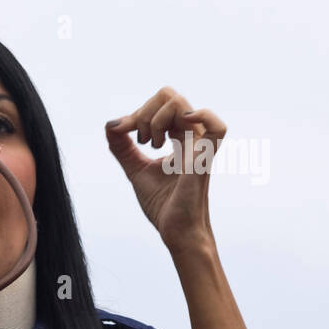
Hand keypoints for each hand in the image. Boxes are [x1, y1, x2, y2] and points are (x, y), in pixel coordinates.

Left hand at [105, 87, 226, 254]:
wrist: (175, 232)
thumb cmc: (164, 205)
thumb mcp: (136, 169)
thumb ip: (122, 148)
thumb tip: (111, 124)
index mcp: (179, 136)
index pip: (161, 103)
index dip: (136, 114)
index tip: (121, 132)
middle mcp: (192, 136)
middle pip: (169, 96)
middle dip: (144, 113)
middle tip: (141, 141)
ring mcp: (199, 146)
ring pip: (179, 104)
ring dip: (154, 120)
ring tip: (151, 145)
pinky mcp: (203, 160)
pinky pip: (217, 127)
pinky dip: (200, 117)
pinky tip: (176, 132)